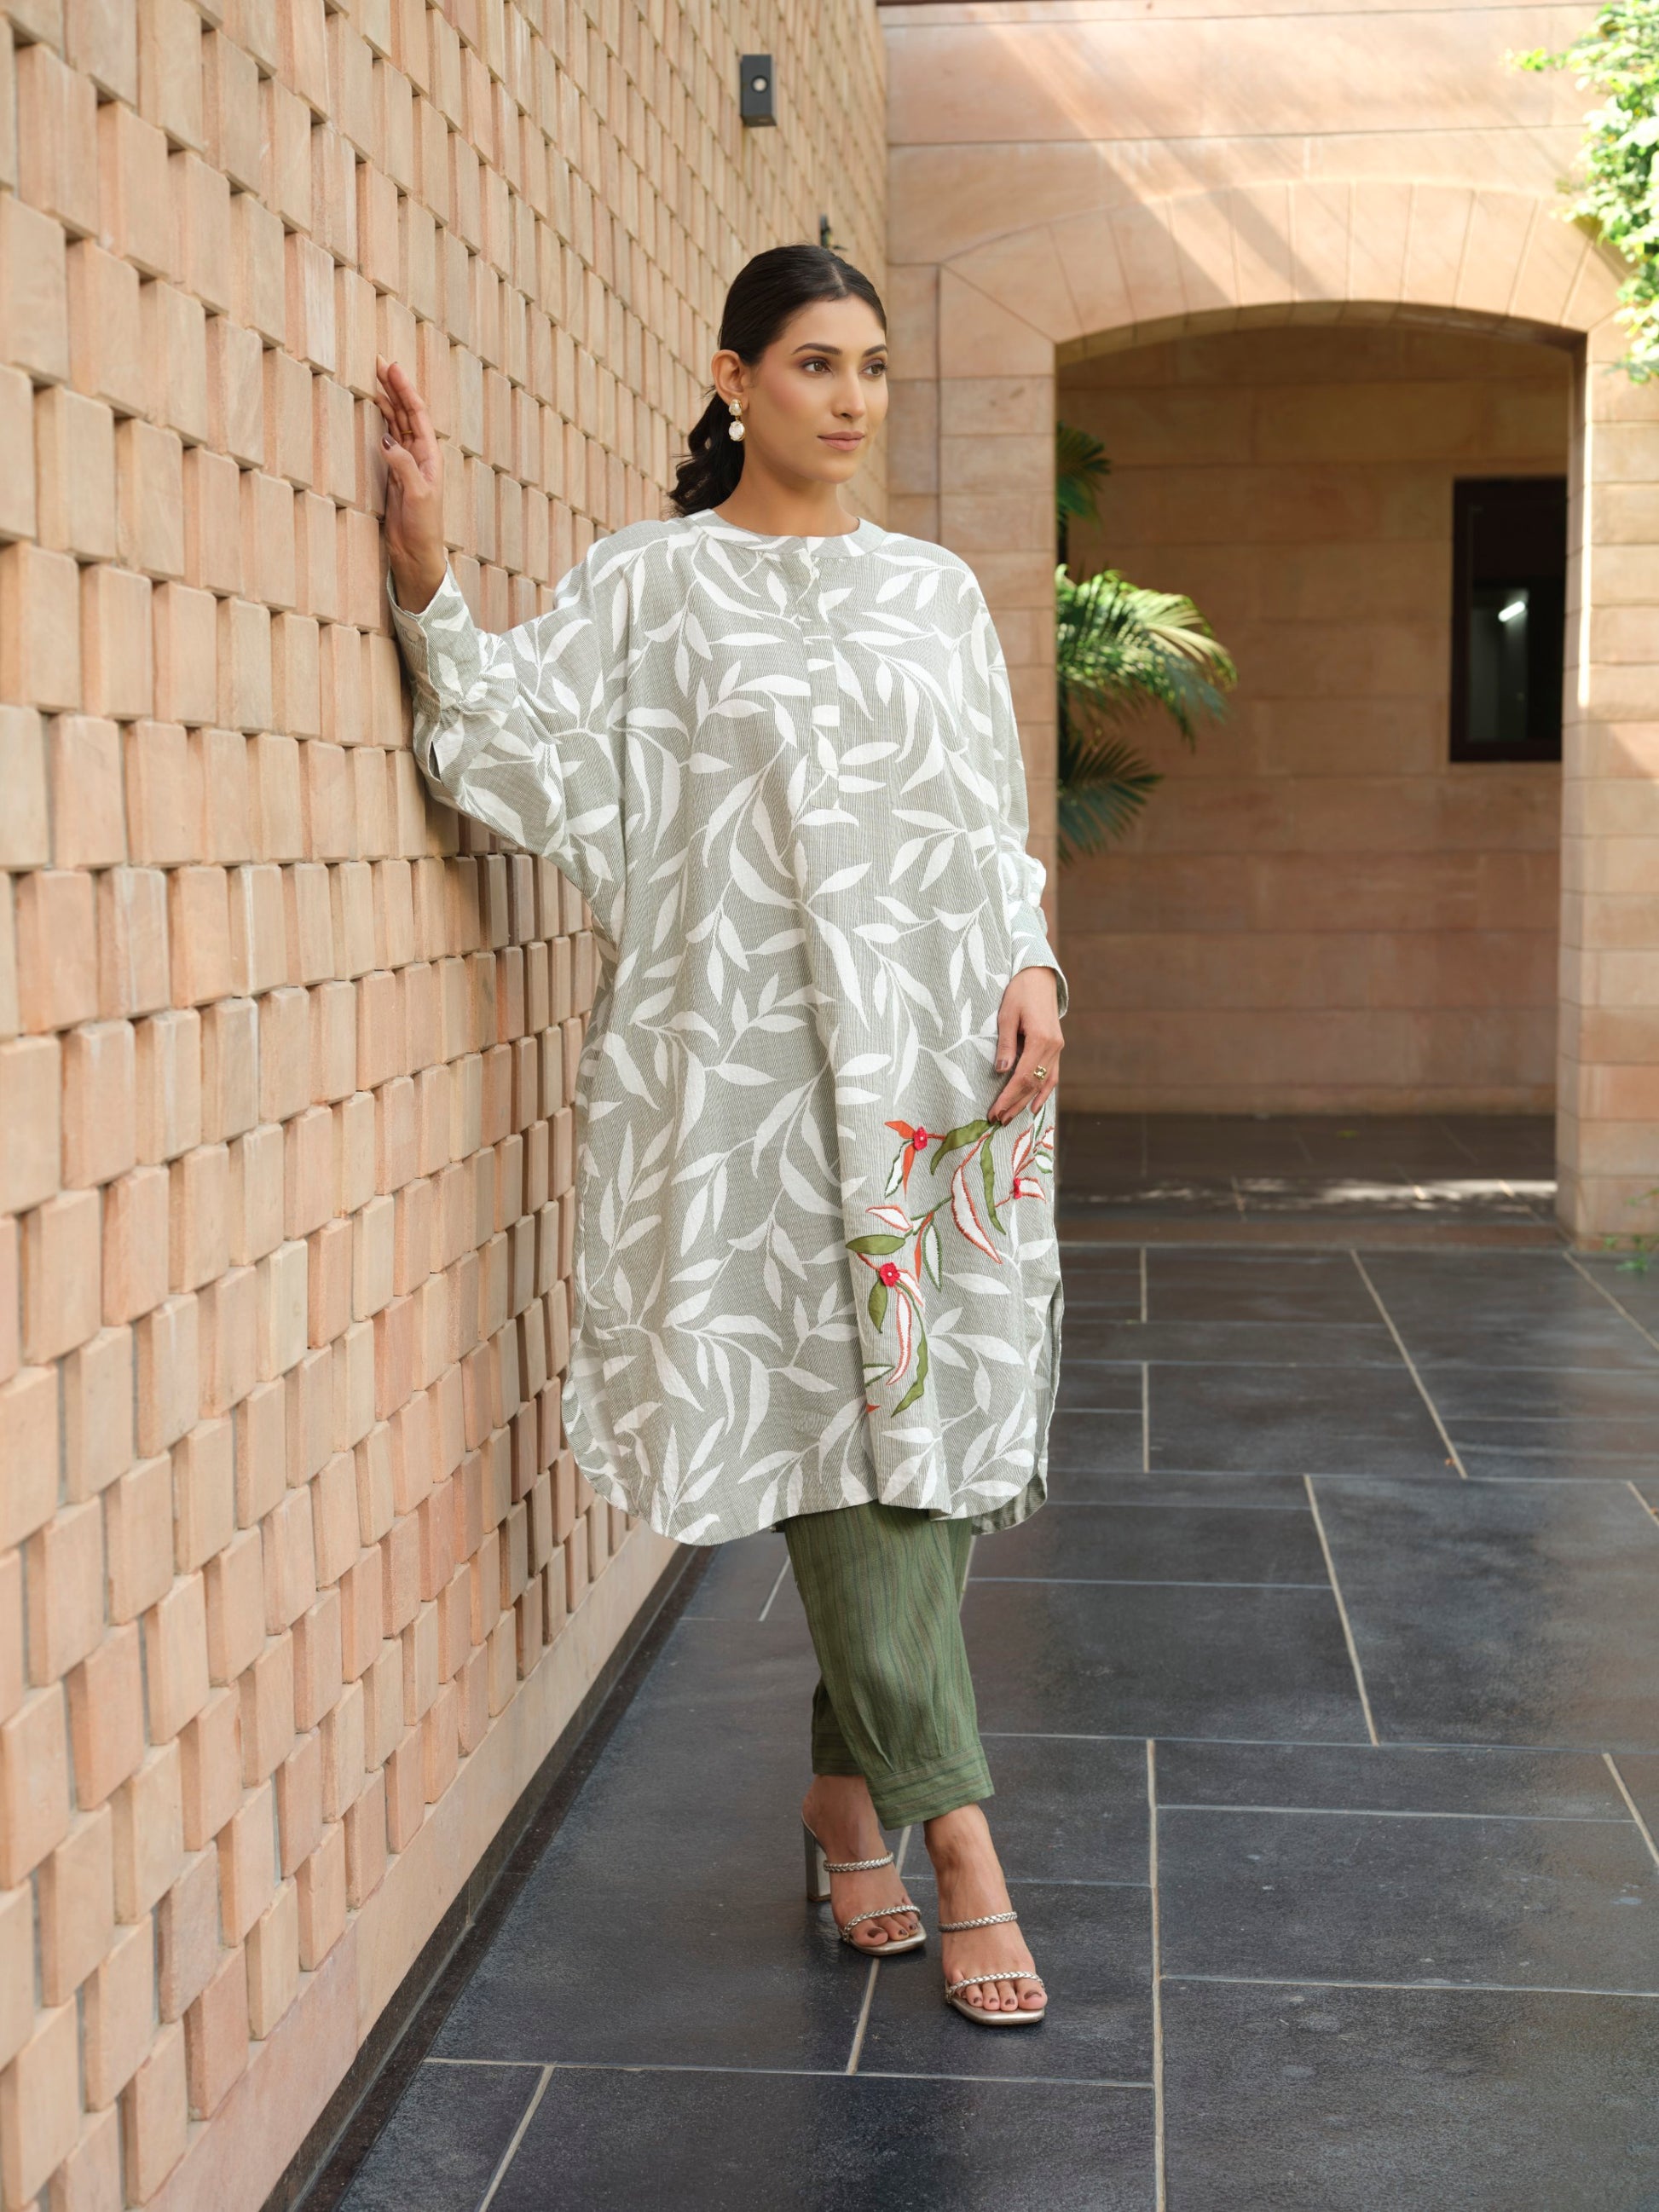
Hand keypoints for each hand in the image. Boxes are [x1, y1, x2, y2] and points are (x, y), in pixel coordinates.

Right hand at [373, 355, 446, 612]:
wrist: (415, 552)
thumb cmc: (422, 527)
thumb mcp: (416, 495)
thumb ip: (403, 466)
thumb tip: (388, 440)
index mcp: (430, 456)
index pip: (418, 415)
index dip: (405, 390)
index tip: (393, 368)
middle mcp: (420, 455)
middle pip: (407, 413)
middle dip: (396, 387)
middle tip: (381, 362)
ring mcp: (407, 463)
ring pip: (398, 423)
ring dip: (389, 400)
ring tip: (377, 378)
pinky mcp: (395, 472)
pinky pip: (389, 439)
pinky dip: (383, 421)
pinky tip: (377, 409)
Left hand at [989, 966, 1062, 1122]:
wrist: (1040, 976)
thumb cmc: (1020, 992)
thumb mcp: (1007, 1015)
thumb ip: (1005, 1044)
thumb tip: (1002, 1071)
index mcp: (1041, 1039)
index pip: (1022, 1077)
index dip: (1008, 1097)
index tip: (995, 1111)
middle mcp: (1053, 1047)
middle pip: (1033, 1084)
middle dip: (1015, 1104)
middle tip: (998, 1120)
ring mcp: (1058, 1048)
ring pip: (1044, 1083)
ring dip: (1027, 1102)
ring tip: (1011, 1117)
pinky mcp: (1057, 1047)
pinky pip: (1052, 1075)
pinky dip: (1044, 1092)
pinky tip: (1034, 1105)